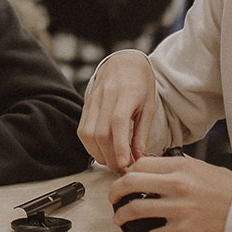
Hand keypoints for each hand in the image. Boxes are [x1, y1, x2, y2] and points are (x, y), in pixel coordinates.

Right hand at [78, 50, 157, 174]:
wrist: (124, 62)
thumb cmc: (140, 82)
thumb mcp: (149, 106)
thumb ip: (143, 132)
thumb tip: (139, 157)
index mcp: (127, 93)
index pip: (118, 122)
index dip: (119, 145)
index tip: (124, 164)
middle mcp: (106, 96)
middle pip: (100, 133)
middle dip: (110, 157)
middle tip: (122, 169)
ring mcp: (93, 100)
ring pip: (88, 133)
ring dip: (99, 153)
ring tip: (112, 161)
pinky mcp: (86, 105)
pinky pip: (82, 130)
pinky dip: (90, 145)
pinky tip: (102, 150)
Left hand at [109, 155, 231, 231]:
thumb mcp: (204, 168)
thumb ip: (180, 167)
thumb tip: (160, 167)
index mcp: (181, 167)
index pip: (140, 164)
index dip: (127, 172)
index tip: (124, 178)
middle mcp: (176, 185)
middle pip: (130, 183)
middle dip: (115, 191)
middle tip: (113, 197)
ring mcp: (178, 208)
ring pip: (135, 209)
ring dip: (122, 215)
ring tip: (119, 218)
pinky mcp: (184, 230)